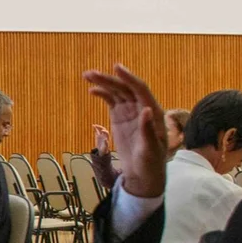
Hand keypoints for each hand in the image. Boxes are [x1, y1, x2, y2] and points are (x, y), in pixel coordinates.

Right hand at [82, 65, 167, 197]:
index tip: (116, 67)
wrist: (143, 174)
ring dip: (103, 83)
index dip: (129, 78)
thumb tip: (147, 109)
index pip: (140, 89)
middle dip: (109, 79)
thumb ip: (148, 130)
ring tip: (87, 76)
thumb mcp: (151, 150)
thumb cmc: (151, 163)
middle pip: (125, 88)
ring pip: (117, 92)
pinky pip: (111, 101)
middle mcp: (142, 108)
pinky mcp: (120, 118)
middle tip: (91, 73)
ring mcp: (130, 112)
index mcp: (154, 112)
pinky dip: (102, 94)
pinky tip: (92, 91)